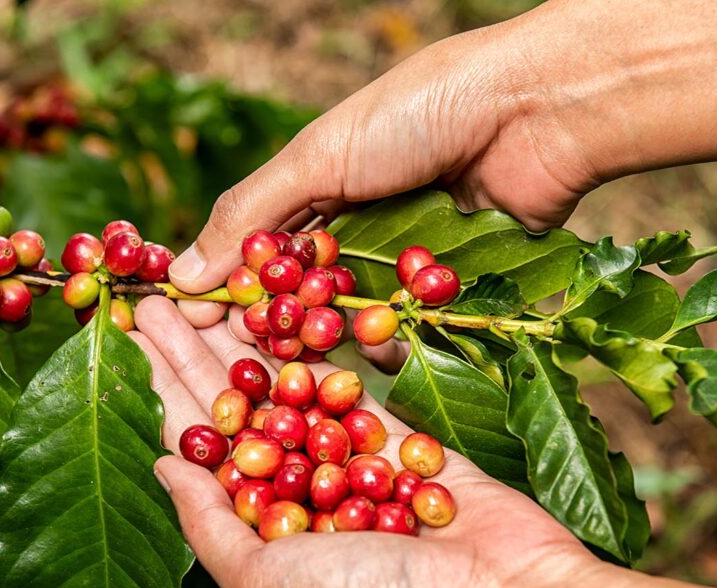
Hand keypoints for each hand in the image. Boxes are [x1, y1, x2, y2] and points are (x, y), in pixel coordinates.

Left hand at [128, 297, 598, 587]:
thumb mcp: (261, 583)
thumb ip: (207, 525)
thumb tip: (161, 464)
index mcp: (257, 530)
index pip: (198, 447)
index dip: (161, 393)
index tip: (127, 344)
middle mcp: (297, 490)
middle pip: (232, 406)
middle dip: (190, 354)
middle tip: (151, 299)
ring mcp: (346, 458)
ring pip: (283, 385)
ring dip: (241, 339)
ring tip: (202, 292)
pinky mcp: (395, 434)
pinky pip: (344, 382)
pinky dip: (310, 345)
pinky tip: (276, 311)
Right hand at [167, 23, 593, 301]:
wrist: (534, 109)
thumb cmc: (419, 113)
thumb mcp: (319, 155)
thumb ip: (249, 216)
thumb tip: (181, 276)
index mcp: (319, 188)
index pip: (261, 255)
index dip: (236, 290)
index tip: (205, 327)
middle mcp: (359, 228)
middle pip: (307, 297)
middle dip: (288, 324)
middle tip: (270, 349)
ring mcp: (406, 260)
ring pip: (358, 320)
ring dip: (342, 334)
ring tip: (335, 339)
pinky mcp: (453, 285)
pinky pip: (415, 328)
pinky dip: (399, 337)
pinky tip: (388, 340)